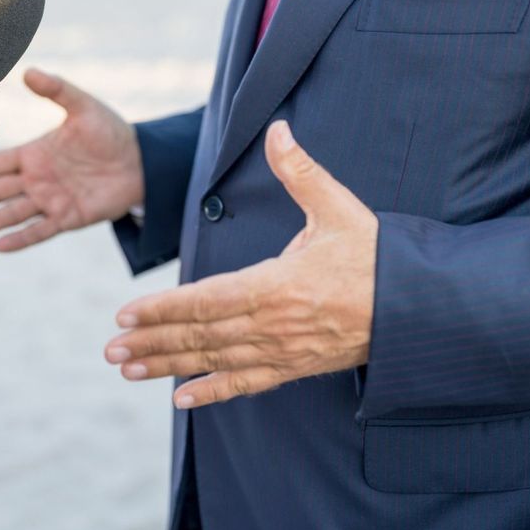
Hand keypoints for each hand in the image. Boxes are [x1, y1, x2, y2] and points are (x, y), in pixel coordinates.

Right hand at [0, 68, 142, 250]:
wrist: (142, 162)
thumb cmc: (112, 132)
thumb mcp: (83, 106)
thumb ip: (56, 90)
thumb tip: (28, 72)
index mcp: (35, 153)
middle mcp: (37, 178)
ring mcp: (50, 200)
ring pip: (12, 213)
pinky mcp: (67, 218)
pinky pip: (39, 231)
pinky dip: (20, 239)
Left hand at [104, 121, 378, 408]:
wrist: (419, 307)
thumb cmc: (377, 256)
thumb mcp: (339, 208)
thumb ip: (301, 172)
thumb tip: (278, 130)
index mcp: (277, 284)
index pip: (205, 300)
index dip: (163, 309)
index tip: (125, 314)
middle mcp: (273, 324)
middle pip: (200, 336)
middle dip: (152, 341)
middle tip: (110, 349)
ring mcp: (283, 351)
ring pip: (215, 361)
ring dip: (168, 366)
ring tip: (128, 369)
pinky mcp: (295, 367)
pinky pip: (247, 384)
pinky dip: (212, 392)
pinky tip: (181, 399)